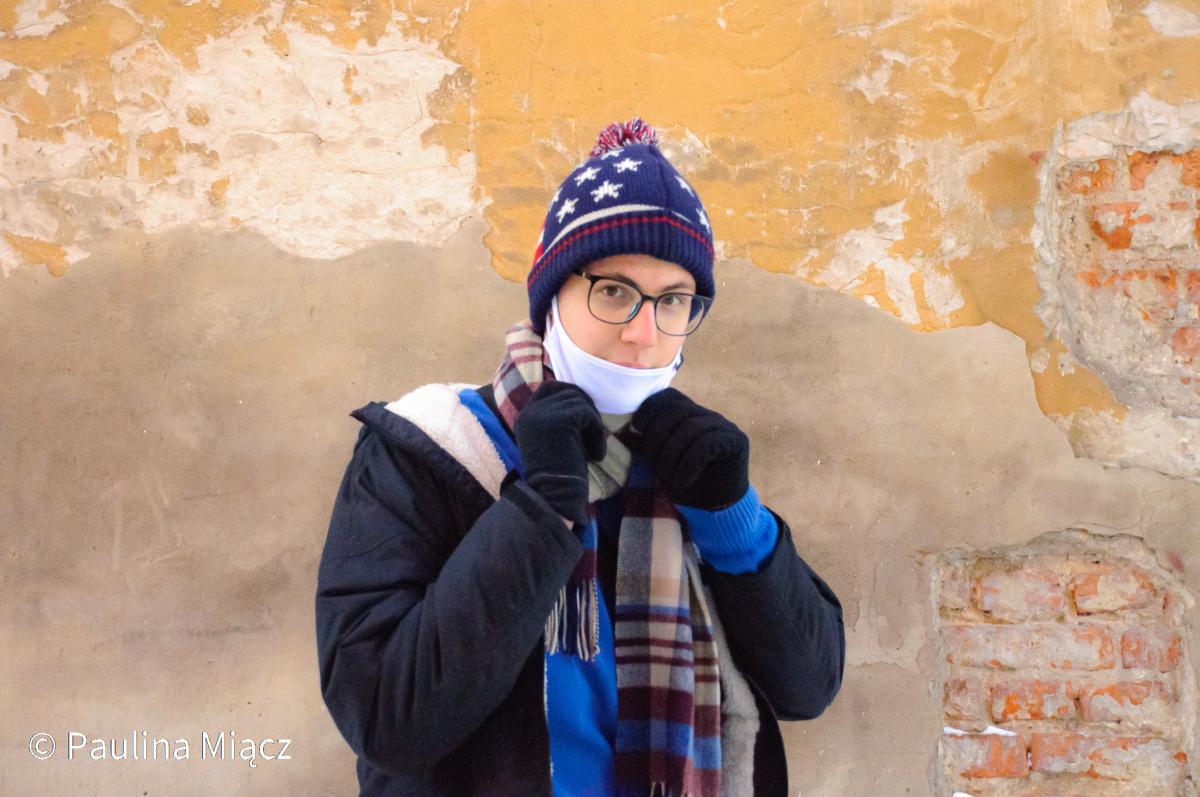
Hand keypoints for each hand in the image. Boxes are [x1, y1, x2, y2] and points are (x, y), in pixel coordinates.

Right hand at [513, 380, 606, 526]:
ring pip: (580, 401)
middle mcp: (530, 412)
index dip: (570, 395)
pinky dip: (597, 434)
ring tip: (593, 450)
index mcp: (525, 417)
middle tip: (593, 430)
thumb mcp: (553, 441)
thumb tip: (581, 400)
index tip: (585, 417)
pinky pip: (588, 414)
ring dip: (593, 424)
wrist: (554, 498)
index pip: (549, 388)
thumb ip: (557, 420)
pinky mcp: (560, 419)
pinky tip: (596, 455)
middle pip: (566, 390)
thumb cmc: (558, 477)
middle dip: (585, 406)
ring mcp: (542, 414)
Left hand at [628, 388, 748, 510]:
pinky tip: (681, 482)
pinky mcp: (736, 441)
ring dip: (672, 456)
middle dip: (658, 436)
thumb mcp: (660, 461)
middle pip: (678, 411)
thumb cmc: (685, 483)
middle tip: (652, 463)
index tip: (636, 427)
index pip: (670, 397)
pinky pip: (706, 445)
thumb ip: (648, 444)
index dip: (651, 408)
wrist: (716, 510)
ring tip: (666, 479)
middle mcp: (709, 415)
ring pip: (691, 429)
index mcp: (690, 414)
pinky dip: (688, 465)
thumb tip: (623, 433)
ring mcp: (725, 426)